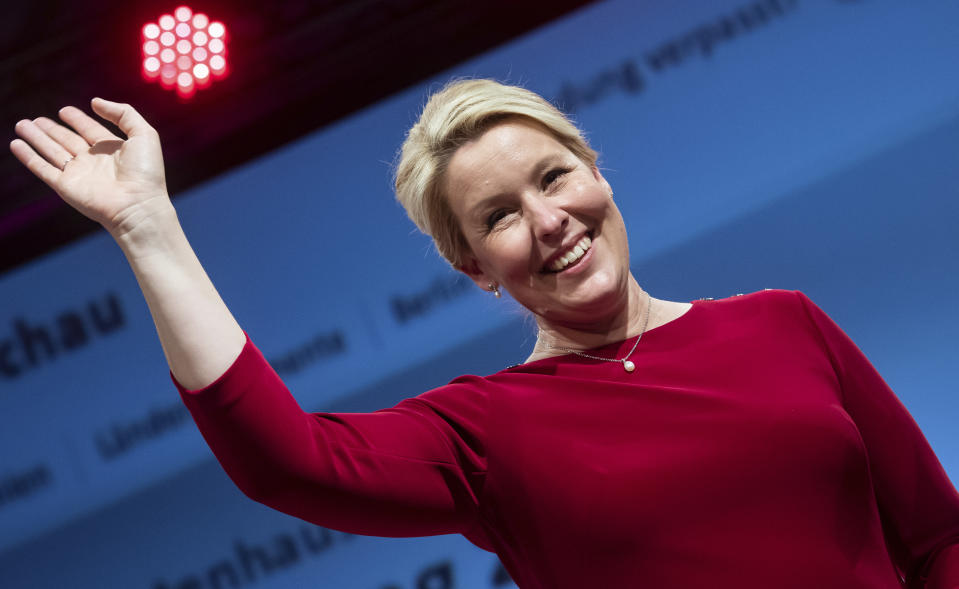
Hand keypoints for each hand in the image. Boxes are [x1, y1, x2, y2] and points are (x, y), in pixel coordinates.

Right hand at [10, 98, 169, 235]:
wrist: (138, 205)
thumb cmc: (145, 172)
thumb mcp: (144, 134)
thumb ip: (123, 113)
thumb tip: (94, 101)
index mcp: (112, 150)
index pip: (90, 130)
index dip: (78, 120)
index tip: (65, 110)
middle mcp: (94, 162)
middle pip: (67, 140)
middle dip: (51, 130)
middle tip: (35, 119)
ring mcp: (79, 174)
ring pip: (52, 152)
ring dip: (36, 138)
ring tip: (22, 124)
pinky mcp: (66, 186)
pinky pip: (43, 169)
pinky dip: (29, 157)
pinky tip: (16, 144)